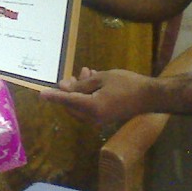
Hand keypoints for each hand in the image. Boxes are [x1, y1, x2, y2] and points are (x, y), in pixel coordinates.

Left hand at [39, 67, 154, 124]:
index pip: (67, 100)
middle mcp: (93, 117)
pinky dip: (88, 94)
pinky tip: (93, 78)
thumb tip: (65, 88)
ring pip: (81, 104)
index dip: (54, 96)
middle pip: (72, 104)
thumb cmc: (127, 84)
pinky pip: (90, 106)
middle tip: (73, 74)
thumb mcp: (102, 78)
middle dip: (69, 89)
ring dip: (80, 89)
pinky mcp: (106, 116)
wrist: (150, 96)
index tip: (41, 94)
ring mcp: (100, 119)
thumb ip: (82, 84)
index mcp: (91, 107)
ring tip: (86, 72)